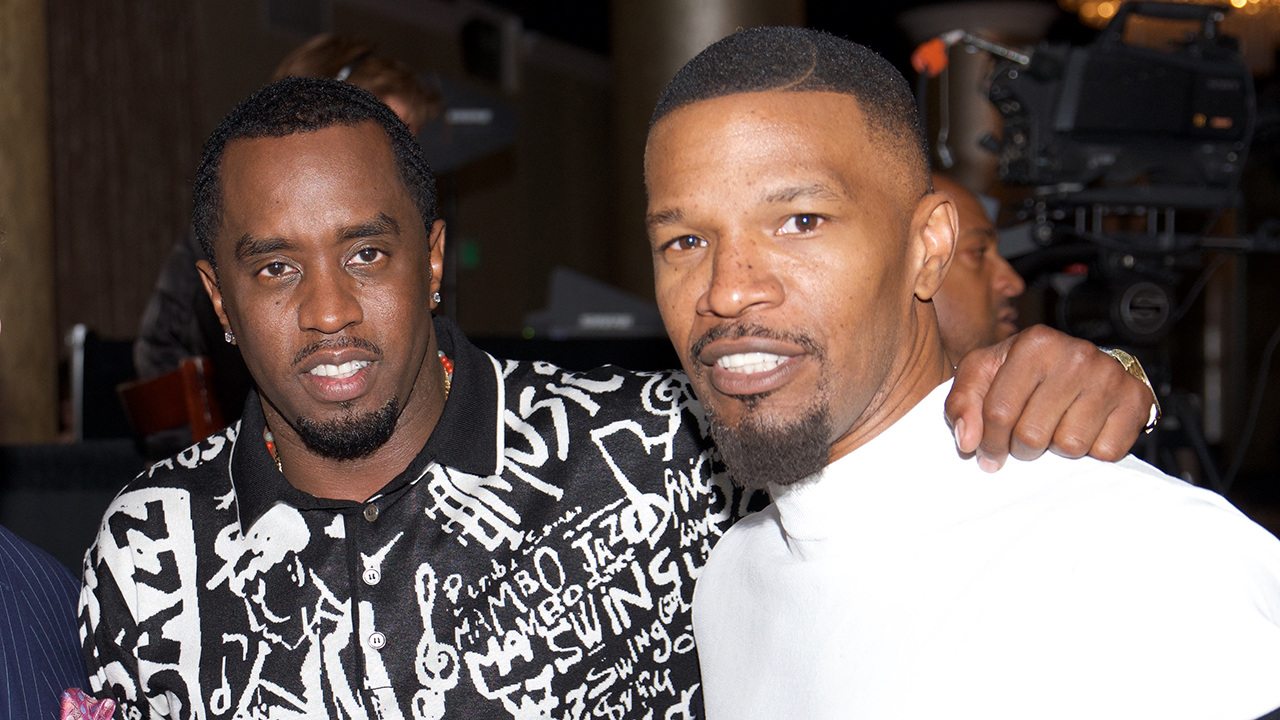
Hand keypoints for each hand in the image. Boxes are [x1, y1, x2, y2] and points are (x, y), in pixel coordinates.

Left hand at [944, 324, 1154, 471]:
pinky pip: (1105, 453)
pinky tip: (1083, 429)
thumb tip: (968, 441)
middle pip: (1032, 435)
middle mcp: (1076, 354)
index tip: (988, 452)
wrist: (1081, 366)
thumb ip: (961, 403)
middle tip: (1025, 439)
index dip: (988, 442)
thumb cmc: (1024, 372)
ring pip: (1069, 446)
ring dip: (1056, 448)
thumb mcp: (982, 375)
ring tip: (1054, 428)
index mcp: (1035, 343)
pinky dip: (1091, 452)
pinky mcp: (1137, 400)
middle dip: (1021, 448)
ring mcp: (1110, 376)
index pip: (999, 412)